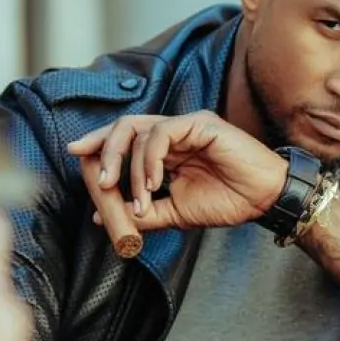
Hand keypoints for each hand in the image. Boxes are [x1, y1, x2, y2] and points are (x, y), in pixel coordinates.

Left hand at [67, 111, 287, 229]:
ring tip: (138, 196)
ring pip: (140, 130)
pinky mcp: (200, 123)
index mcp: (167, 148)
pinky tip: (154, 183)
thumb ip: (142, 212)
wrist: (262, 199)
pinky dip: (150, 159)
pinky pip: (162, 133)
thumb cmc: (227, 200)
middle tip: (102, 182)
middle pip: (125, 127)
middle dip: (105, 150)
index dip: (100, 143)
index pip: (126, 138)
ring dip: (130, 166)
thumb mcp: (176, 212)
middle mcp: (174, 132)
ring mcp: (187, 125)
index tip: (77, 155)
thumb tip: (103, 216)